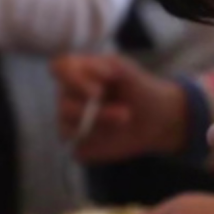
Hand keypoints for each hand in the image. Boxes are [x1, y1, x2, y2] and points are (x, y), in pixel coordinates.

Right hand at [52, 54, 186, 162]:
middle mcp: (68, 98)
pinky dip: (99, 145)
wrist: (155, 119)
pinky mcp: (80, 145)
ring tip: (126, 121)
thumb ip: (113, 65)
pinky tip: (116, 138)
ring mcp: (70, 123)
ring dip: (100, 127)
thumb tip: (92, 68)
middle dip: (98, 112)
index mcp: (76, 74)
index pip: (58, 69)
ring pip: (68, 129)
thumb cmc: (139, 89)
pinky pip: (79, 148)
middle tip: (126, 114)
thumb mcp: (131, 72)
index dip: (72, 79)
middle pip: (65, 105)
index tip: (99, 90)